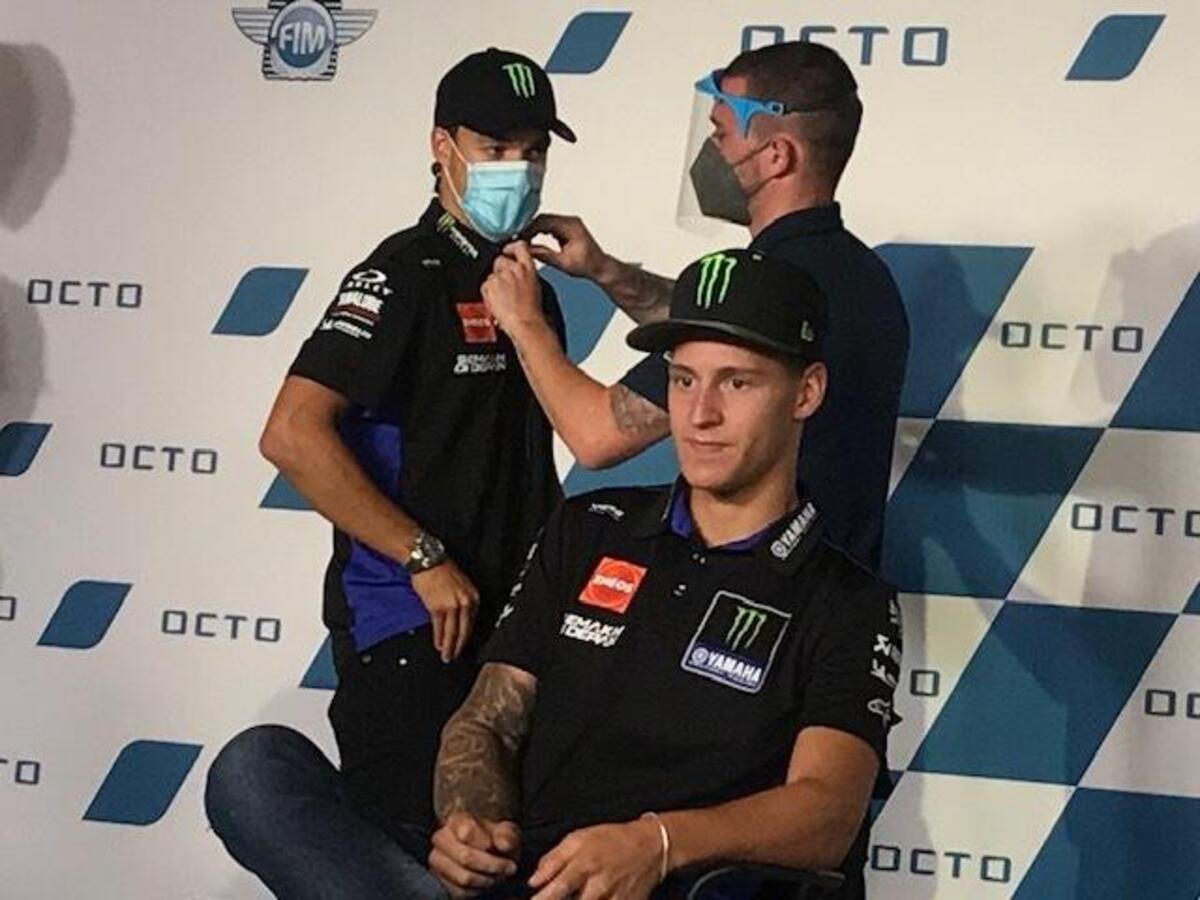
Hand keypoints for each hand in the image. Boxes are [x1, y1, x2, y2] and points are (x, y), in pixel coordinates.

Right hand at [410, 560, 478, 661]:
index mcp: (473, 595)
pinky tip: (438, 645)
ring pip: (452, 631)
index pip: (471, 621)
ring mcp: (452, 605)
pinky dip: (439, 638)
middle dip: (460, 646)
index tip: (463, 644)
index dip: (467, 635)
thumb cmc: (441, 569)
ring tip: (447, 656)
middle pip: (464, 629)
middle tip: (456, 656)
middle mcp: (465, 601)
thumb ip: (461, 600)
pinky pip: (439, 627)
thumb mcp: (460, 584)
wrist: (427, 560)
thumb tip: (457, 617)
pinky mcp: (437, 607)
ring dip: (449, 646)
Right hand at [429, 812, 520, 897]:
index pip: (467, 832)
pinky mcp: (439, 880)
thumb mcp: (507, 833)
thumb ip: (507, 835)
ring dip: (487, 880)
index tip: (503, 849)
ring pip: (464, 877)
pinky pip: (461, 892)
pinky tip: (487, 881)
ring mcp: (437, 860)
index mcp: (457, 819)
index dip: (486, 844)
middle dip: (492, 866)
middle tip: (509, 867)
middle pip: (465, 857)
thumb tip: (504, 844)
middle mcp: (441, 838)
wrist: (489, 853)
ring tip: (499, 875)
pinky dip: (479, 890)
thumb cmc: (496, 840)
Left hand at [481, 241, 544, 335]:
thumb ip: (526, 275)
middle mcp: (513, 269)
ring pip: (492, 274)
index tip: (509, 251)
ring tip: (504, 299)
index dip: (512, 248)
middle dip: (501, 270)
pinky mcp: (489, 285)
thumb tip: (519, 274)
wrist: (525, 324)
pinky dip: (488, 294)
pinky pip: (485, 286)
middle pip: (500, 260)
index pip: (520, 246)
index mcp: (528, 268)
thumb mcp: (536, 287)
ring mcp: (500, 277)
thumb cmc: (533, 312)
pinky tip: (498, 303)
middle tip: (506, 286)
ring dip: (495, 284)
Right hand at [524, 213, 611, 281]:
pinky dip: (540, 231)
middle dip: (528, 228)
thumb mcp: (563, 263)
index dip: (528, 229)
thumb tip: (527, 250)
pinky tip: (532, 240)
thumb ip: (544, 255)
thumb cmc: (587, 266)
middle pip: (543, 219)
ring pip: (545, 221)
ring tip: (523, 240)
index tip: (518, 238)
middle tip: (517, 239)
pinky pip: (549, 225)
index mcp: (571, 226)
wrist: (600, 267)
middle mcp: (570, 221)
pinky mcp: (567, 228)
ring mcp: (569, 223)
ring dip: (533, 230)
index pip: (544, 221)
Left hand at [529, 819, 661, 899]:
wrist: (649, 847)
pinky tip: (593, 898)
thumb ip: (553, 860)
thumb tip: (533, 881)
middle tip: (552, 899)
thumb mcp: (578, 839)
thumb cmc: (610, 841)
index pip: (557, 889)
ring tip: (577, 895)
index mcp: (584, 866)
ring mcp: (614, 899)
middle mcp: (599, 886)